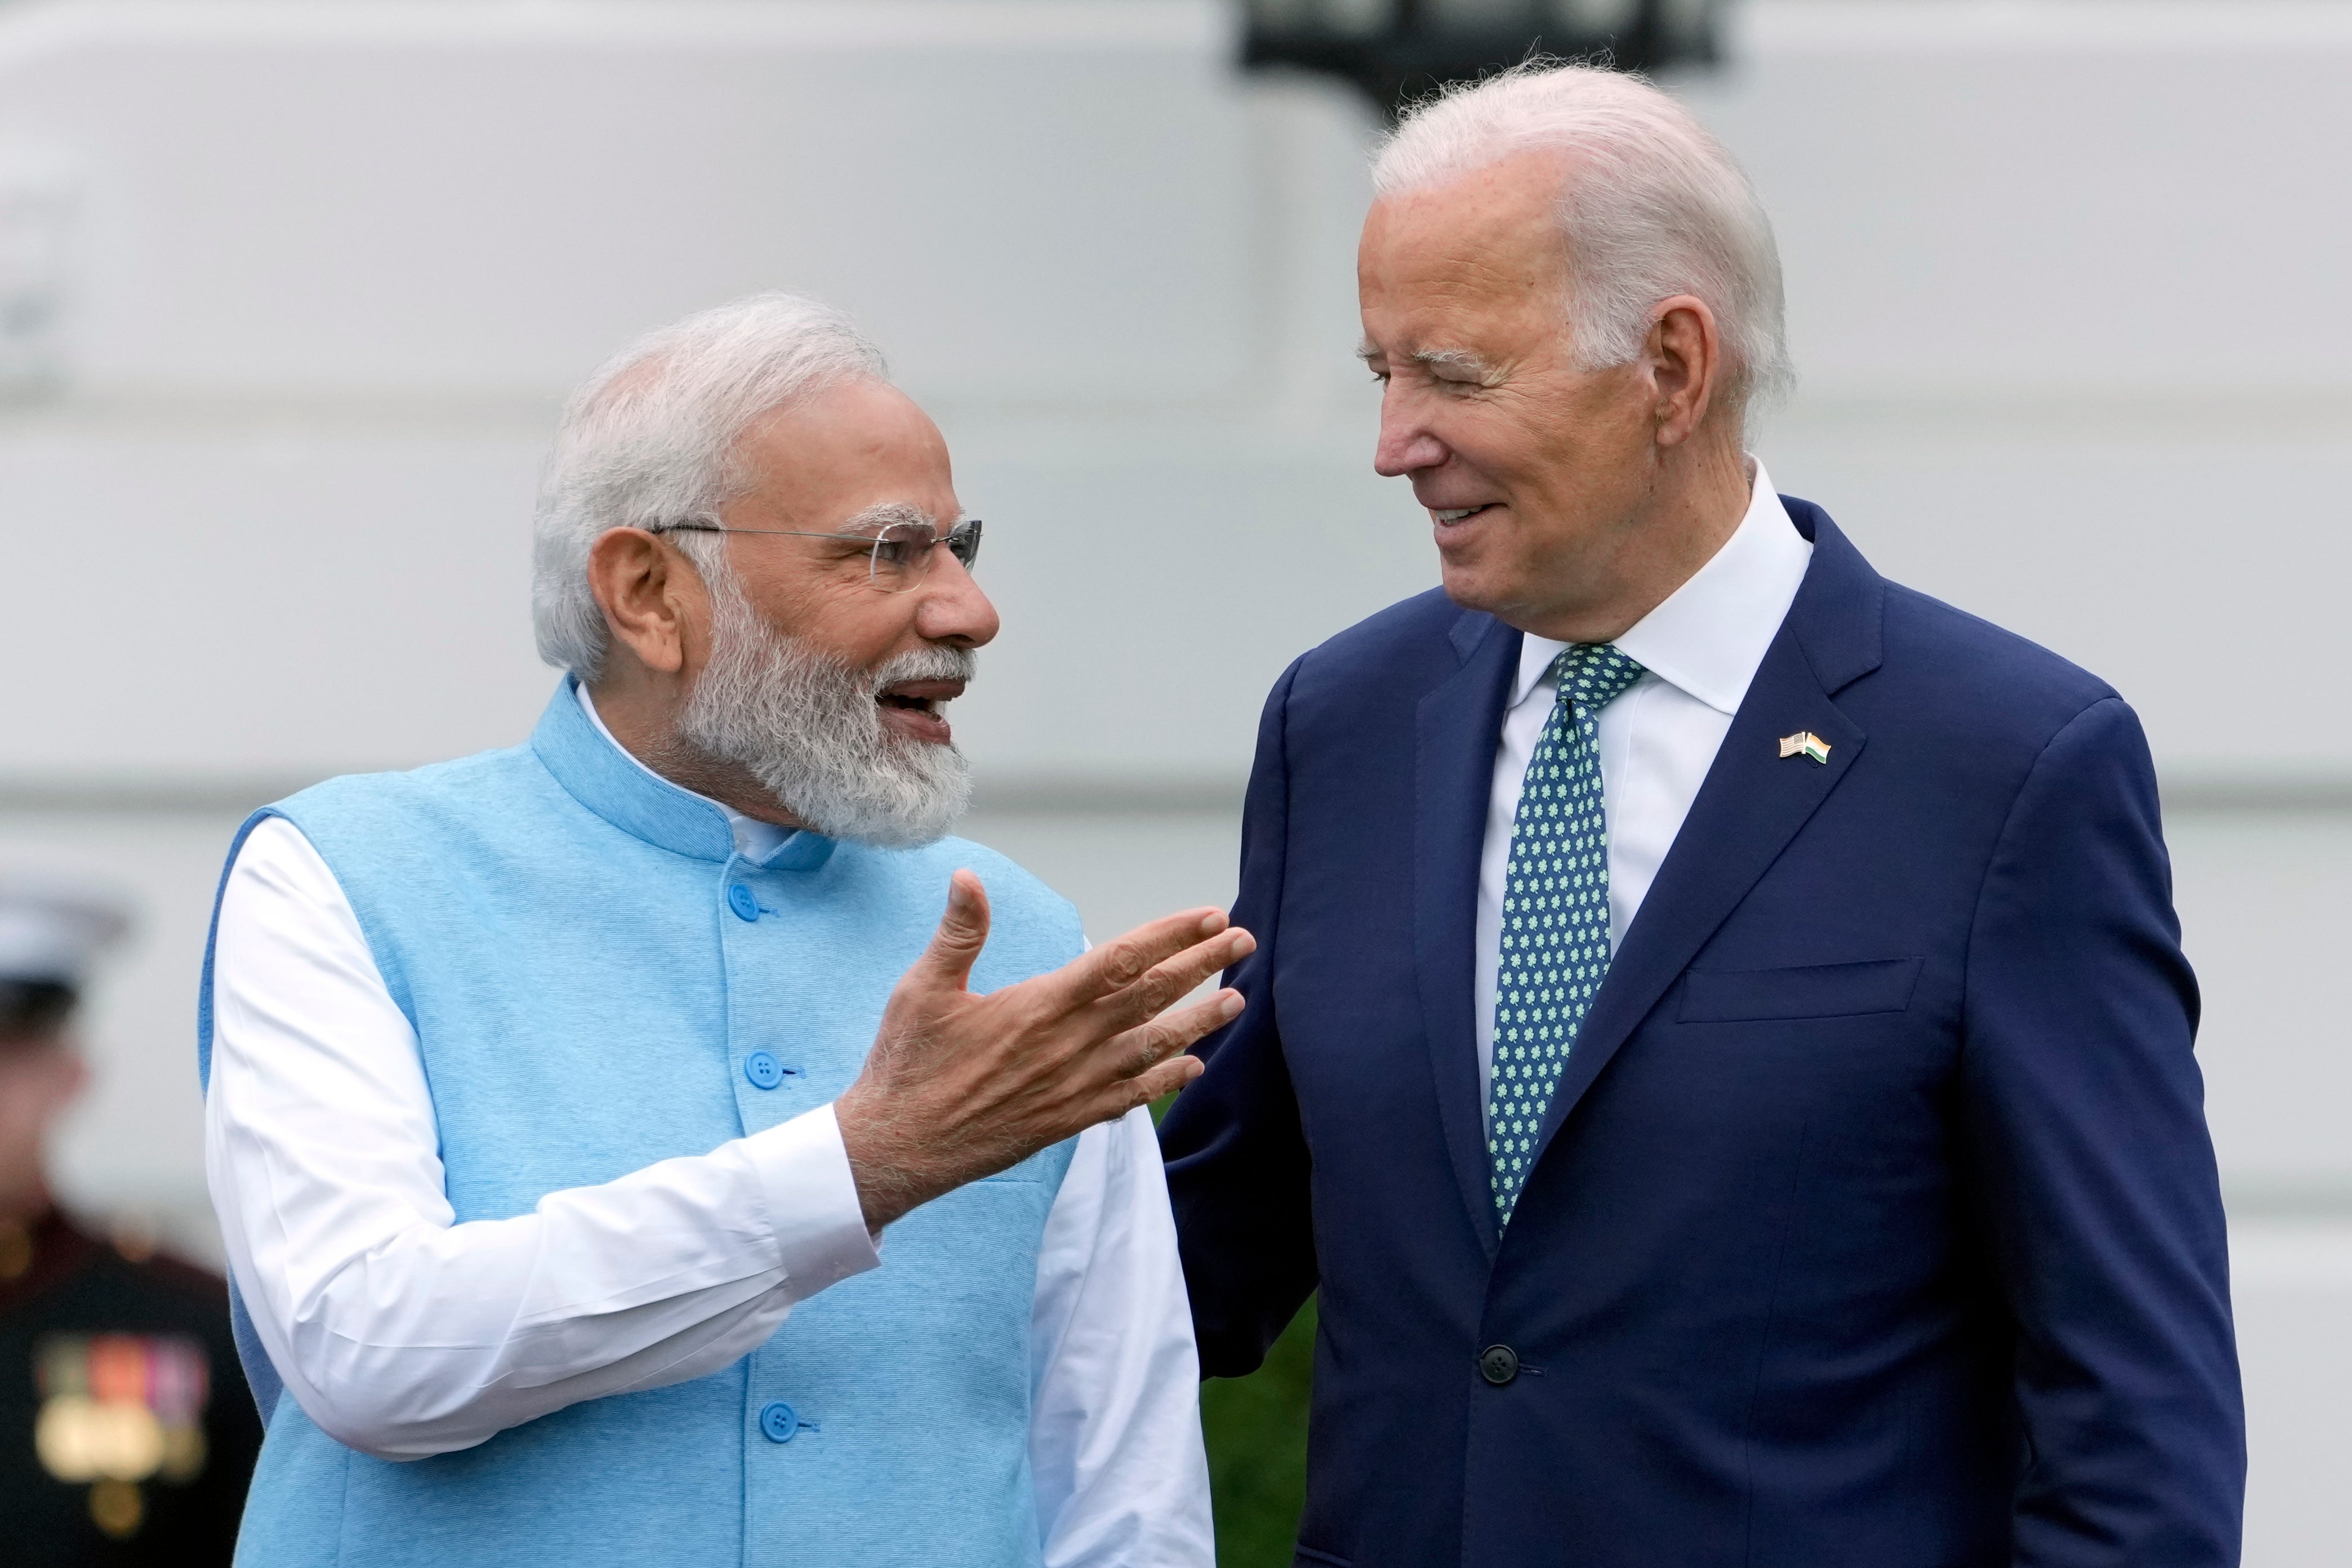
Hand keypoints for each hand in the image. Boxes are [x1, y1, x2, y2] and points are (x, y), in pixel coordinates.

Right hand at [834, 870, 1251, 1230]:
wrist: (897, 1149)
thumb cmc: (907, 1065)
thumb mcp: (922, 989)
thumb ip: (958, 933)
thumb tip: (968, 877)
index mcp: (1039, 1005)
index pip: (1120, 960)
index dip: (1170, 936)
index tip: (1209, 916)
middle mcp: (1067, 1046)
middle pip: (1150, 997)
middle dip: (1201, 967)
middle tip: (1243, 940)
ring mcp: (1072, 1087)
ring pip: (1151, 1047)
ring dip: (1199, 1023)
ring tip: (1237, 1001)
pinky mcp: (1067, 1121)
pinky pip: (1130, 1099)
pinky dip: (1165, 1081)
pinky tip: (1193, 1068)